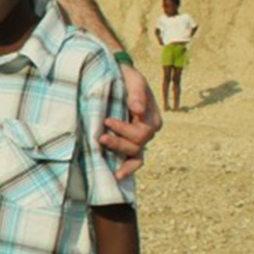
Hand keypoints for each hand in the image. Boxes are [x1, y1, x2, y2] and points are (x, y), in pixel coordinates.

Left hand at [100, 63, 163, 180]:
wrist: (117, 77)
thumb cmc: (126, 78)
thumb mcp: (133, 79)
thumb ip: (136, 93)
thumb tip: (138, 111)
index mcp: (152, 118)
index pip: (142, 132)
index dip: (125, 130)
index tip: (107, 121)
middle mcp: (148, 131)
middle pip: (137, 145)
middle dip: (119, 143)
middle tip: (101, 137)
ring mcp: (139, 140)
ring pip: (135, 156)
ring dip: (120, 156)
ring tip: (105, 154)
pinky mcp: (129, 143)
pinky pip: (133, 161)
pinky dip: (127, 169)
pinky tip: (116, 176)